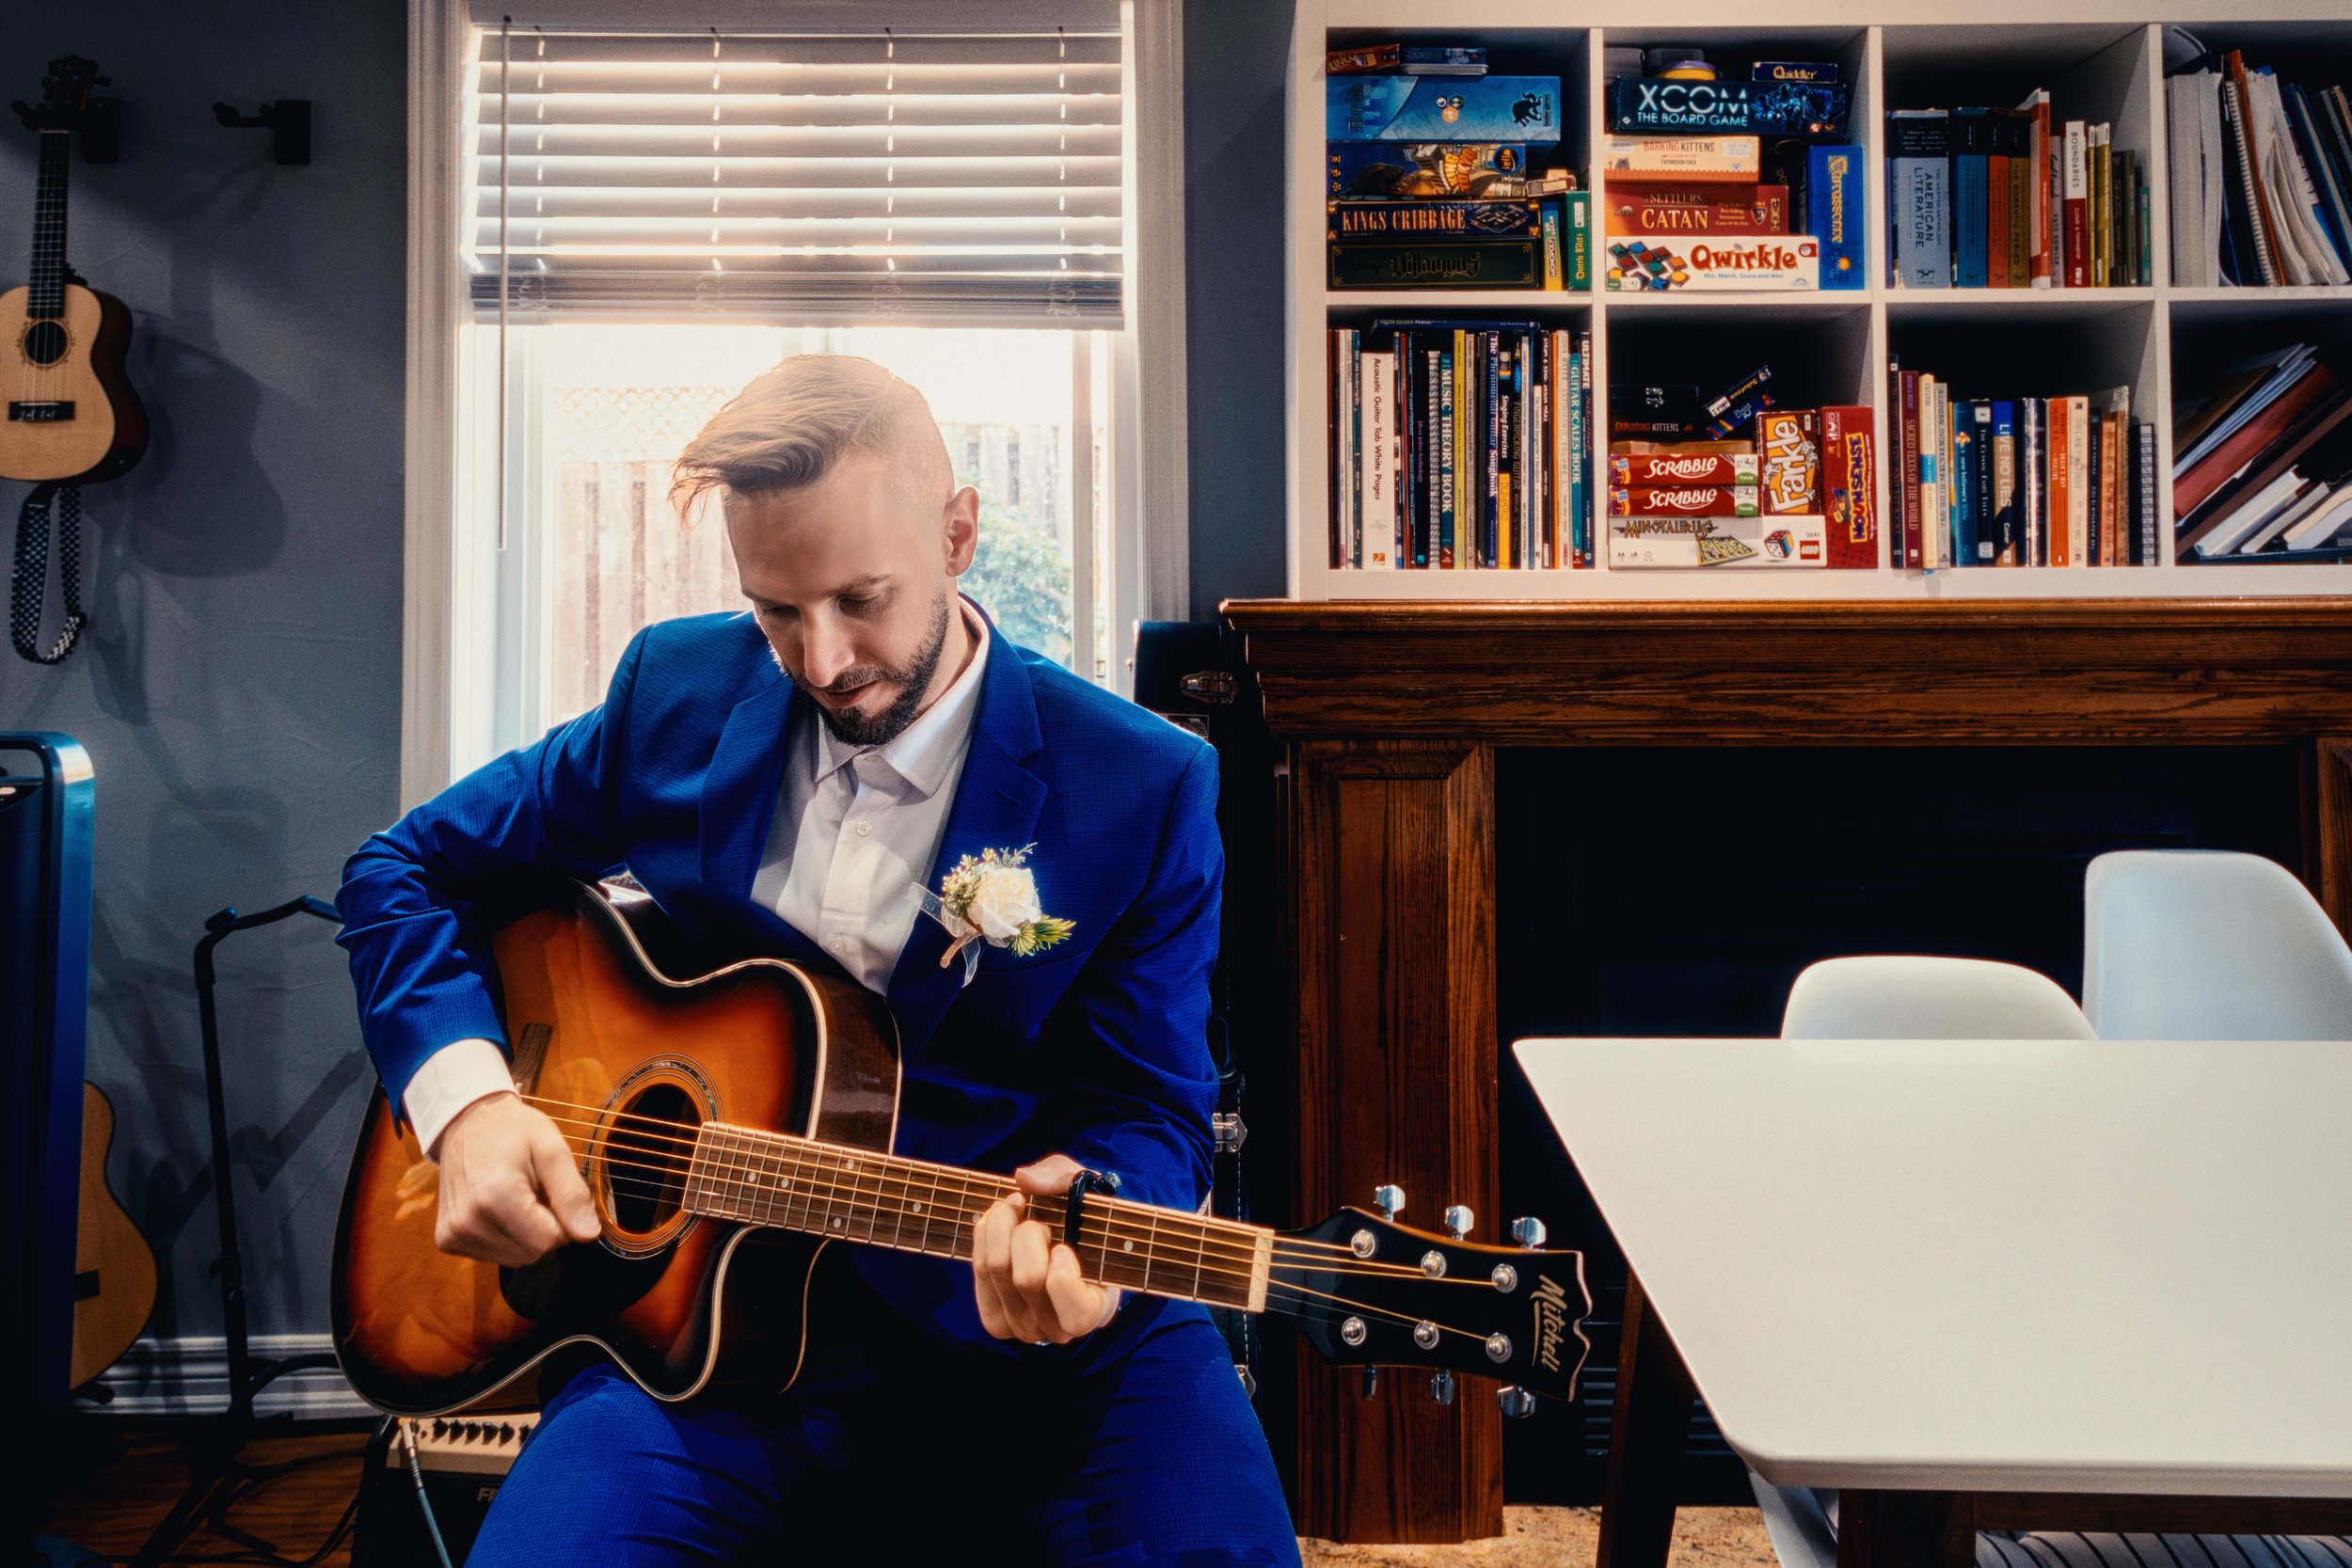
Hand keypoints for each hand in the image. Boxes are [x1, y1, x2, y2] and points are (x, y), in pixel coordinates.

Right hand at [431, 1091, 600, 1264]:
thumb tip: (590, 1234)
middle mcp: (468, 1223)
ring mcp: (453, 1235)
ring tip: (517, 1197)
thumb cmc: (513, 1130)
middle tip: (535, 1192)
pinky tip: (499, 1209)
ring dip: (526, 1234)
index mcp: (495, 1197)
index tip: (552, 1192)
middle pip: (532, 1253)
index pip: (549, 1241)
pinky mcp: (447, 1240)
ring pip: (515, 1258)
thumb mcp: (552, 1149)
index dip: (562, 1220)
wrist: (466, 1122)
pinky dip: (506, 1237)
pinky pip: (494, 1255)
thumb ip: (572, 1193)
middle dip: (545, 1228)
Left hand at [971, 1154, 1120, 1344]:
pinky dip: (985, 1234)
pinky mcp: (995, 1319)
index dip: (1064, 1276)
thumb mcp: (1086, 1191)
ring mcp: (1023, 1328)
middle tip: (1040, 1220)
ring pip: (996, 1268)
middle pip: (1028, 1278)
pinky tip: (1000, 1221)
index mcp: (1094, 1310)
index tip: (1064, 1247)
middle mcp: (1058, 1329)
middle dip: (1030, 1231)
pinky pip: (978, 1268)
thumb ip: (1064, 1178)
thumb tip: (1024, 1178)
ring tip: (1019, 1212)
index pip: (1077, 1315)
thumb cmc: (1082, 1219)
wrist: (1061, 1240)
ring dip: (1003, 1226)